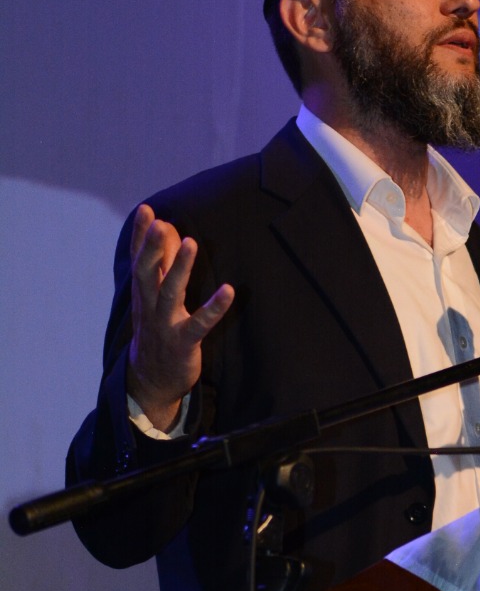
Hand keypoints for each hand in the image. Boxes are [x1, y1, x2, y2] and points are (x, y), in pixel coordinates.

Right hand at [126, 204, 233, 430]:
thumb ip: (160, 266)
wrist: (150, 381)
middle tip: (161, 224)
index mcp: (142, 294)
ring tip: (191, 243)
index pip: (138, 260)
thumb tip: (165, 229)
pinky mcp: (183, 342)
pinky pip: (200, 324)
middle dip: (152, 248)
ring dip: (180, 268)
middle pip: (147, 273)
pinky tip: (229, 291)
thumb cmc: (156, 332)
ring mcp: (165, 325)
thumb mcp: (152, 299)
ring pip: (170, 293)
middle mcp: (150, 307)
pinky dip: (214, 308)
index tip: (146, 209)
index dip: (140, 236)